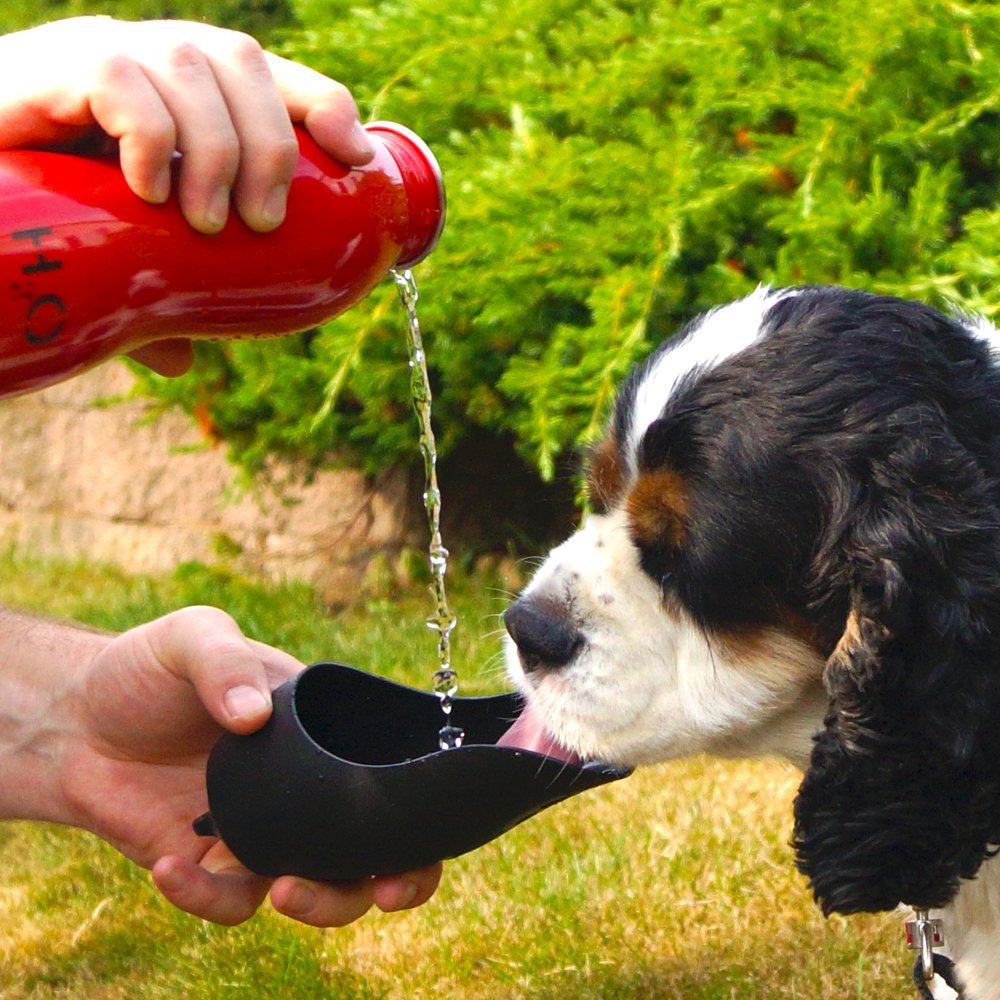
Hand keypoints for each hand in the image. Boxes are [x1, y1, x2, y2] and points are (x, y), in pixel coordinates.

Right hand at [0, 17, 376, 377]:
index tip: (356, 161)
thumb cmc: (48, 211)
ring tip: (206, 224)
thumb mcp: (119, 251)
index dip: (323, 103)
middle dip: (270, 147)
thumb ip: (154, 291)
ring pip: (190, 65)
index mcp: (189, 89)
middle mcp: (155, 57)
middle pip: (243, 64)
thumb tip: (184, 363)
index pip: (273, 73)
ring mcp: (104, 50)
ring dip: (216, 151)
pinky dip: (149, 138)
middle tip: (262, 225)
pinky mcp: (53, 66)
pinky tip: (148, 192)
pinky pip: (119, 80)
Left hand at [58, 606, 440, 925]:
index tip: (423, 833)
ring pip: (317, 886)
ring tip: (283, 891)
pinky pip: (229, 899)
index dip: (418, 809)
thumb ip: (222, 661)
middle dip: (393, 877)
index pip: (387, 771)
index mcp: (320, 731)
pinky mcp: (211, 864)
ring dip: (318, 902)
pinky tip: (171, 866)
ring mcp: (263, 829)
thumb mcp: (190, 639)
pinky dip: (206, 897)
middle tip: (384, 891)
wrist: (76, 720)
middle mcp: (303, 786)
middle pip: (371, 845)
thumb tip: (253, 718)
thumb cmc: (148, 668)